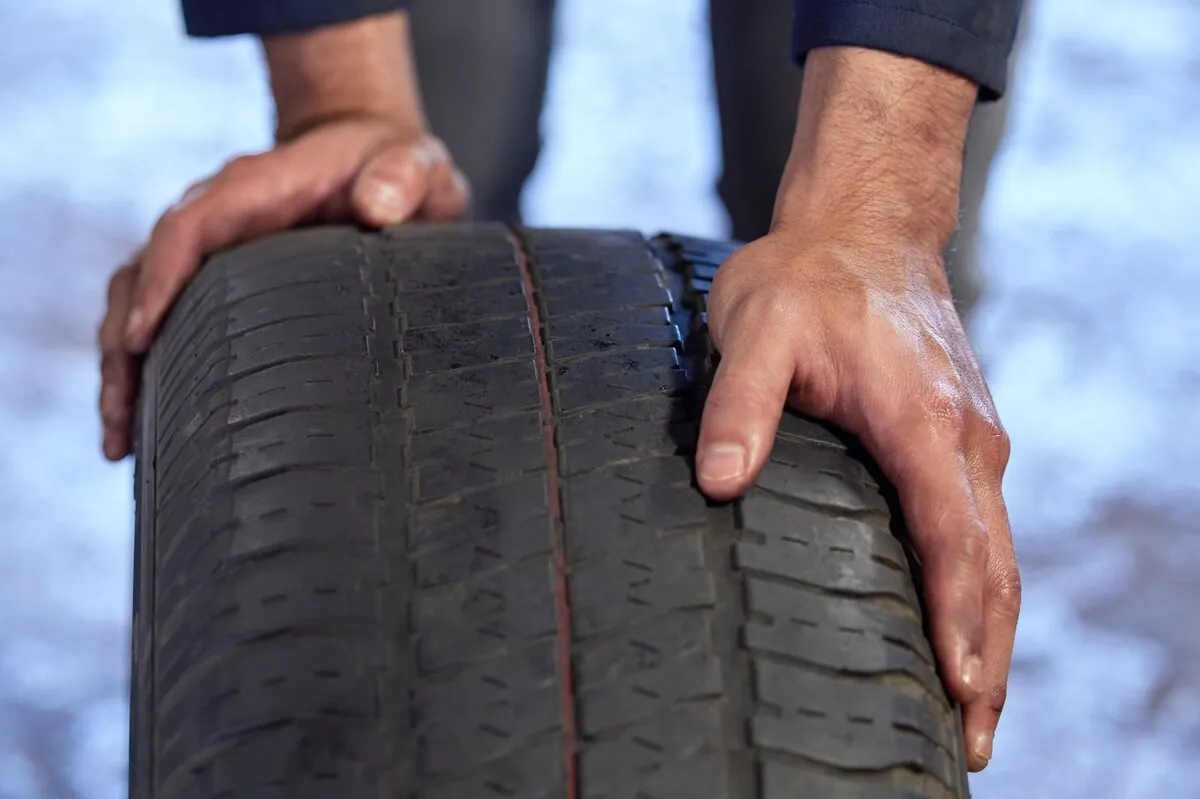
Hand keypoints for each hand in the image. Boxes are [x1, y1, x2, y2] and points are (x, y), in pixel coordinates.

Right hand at [97, 117, 467, 459]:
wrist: (371, 155)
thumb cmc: (392, 164)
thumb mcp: (414, 163)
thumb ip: (402, 176)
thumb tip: (377, 209)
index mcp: (256, 187)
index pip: (189, 228)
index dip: (160, 279)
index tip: (141, 336)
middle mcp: (217, 216)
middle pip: (142, 274)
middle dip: (123, 347)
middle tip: (120, 423)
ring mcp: (211, 249)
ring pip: (139, 302)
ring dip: (124, 370)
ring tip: (120, 445)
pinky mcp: (216, 280)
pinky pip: (168, 320)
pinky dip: (151, 369)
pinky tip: (149, 431)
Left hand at [695, 227, 1019, 770]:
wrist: (865, 226)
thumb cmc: (806, 277)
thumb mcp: (756, 329)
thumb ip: (738, 406)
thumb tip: (719, 484)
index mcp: (920, 419)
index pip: (949, 536)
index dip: (955, 615)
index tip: (959, 686)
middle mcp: (964, 438)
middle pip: (993, 566)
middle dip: (988, 654)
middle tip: (974, 737)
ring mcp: (972, 438)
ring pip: (1000, 554)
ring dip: (995, 632)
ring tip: (979, 708)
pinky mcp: (962, 437)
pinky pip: (987, 529)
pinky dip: (987, 589)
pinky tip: (969, 625)